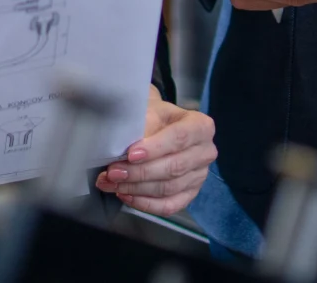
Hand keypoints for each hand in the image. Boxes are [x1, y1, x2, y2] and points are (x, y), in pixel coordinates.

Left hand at [95, 93, 215, 214]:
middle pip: (174, 167)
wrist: (157, 124)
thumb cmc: (153, 116)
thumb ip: (141, 127)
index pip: (180, 138)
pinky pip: (169, 206)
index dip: (155, 148)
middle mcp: (205, 152)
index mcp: (201, 126)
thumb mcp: (148, 110)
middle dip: (140, 172)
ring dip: (137, 189)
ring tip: (111, 184)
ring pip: (169, 189)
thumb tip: (122, 147)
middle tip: (113, 172)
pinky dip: (145, 203)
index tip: (130, 154)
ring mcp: (199, 176)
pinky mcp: (190, 194)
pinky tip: (126, 196)